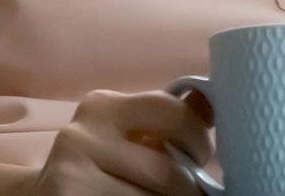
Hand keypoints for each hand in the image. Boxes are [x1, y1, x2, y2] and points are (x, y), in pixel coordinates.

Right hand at [20, 88, 214, 194]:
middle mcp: (83, 133)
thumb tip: (214, 97)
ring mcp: (71, 170)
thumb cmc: (98, 165)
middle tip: (193, 192)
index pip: (172, 112)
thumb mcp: (127, 134)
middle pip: (164, 170)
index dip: (198, 139)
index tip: (202, 157)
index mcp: (105, 106)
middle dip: (188, 188)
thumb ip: (167, 118)